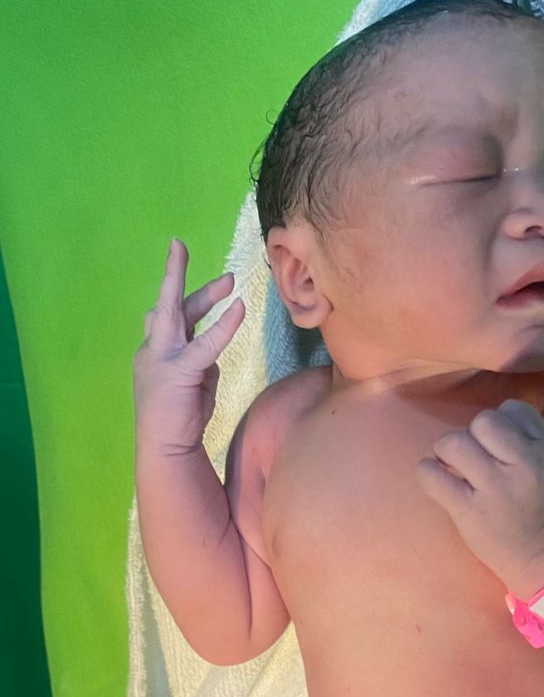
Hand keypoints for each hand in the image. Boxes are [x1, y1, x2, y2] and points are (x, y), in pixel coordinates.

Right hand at [133, 238, 244, 453]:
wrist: (165, 450)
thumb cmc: (180, 422)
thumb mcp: (192, 387)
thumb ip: (201, 365)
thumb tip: (212, 355)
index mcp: (154, 354)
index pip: (161, 318)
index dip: (170, 295)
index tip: (175, 269)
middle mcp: (152, 350)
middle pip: (166, 305)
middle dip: (174, 274)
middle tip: (179, 246)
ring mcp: (161, 359)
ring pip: (178, 314)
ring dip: (204, 293)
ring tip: (229, 278)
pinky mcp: (177, 371)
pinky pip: (205, 344)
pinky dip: (224, 326)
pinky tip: (238, 309)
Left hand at [415, 399, 543, 583]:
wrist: (538, 552)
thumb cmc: (534, 501)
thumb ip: (523, 433)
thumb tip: (481, 421)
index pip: (513, 409)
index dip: (500, 423)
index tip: (498, 447)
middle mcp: (523, 467)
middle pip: (483, 421)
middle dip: (471, 433)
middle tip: (472, 455)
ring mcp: (495, 489)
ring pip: (454, 443)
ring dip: (446, 449)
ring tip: (452, 465)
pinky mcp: (469, 510)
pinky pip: (433, 475)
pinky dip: (427, 471)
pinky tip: (436, 479)